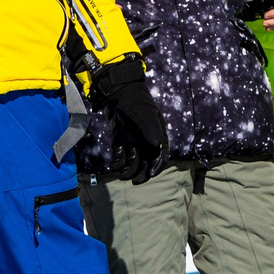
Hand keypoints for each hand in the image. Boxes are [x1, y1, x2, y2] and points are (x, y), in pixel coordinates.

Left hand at [90, 59, 169, 180]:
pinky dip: (117, 162)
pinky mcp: (120, 140)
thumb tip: (157, 144)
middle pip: (146, 162)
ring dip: (128, 170)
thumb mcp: (146, 114)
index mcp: (157, 135)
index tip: (150, 174)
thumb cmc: (136, 102)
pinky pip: (119, 156)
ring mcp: (133, 141)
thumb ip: (151, 128)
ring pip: (133, 161)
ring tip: (121, 175)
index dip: (156, 167)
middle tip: (136, 181)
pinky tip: (113, 167)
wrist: (119, 92)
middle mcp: (146, 141)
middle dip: (142, 173)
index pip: (160, 156)